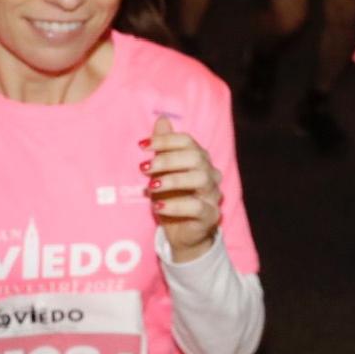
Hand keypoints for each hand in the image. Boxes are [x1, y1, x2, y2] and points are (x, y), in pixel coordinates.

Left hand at [143, 115, 224, 261]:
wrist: (183, 233)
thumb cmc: (173, 198)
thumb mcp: (163, 173)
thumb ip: (164, 147)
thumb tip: (162, 119)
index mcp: (200, 160)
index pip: (188, 142)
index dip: (165, 141)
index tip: (141, 146)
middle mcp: (210, 174)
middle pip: (195, 158)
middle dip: (167, 160)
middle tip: (144, 168)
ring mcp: (213, 195)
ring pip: (200, 179)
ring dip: (172, 180)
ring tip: (150, 186)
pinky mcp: (210, 215)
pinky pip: (197, 207)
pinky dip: (175, 205)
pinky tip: (157, 206)